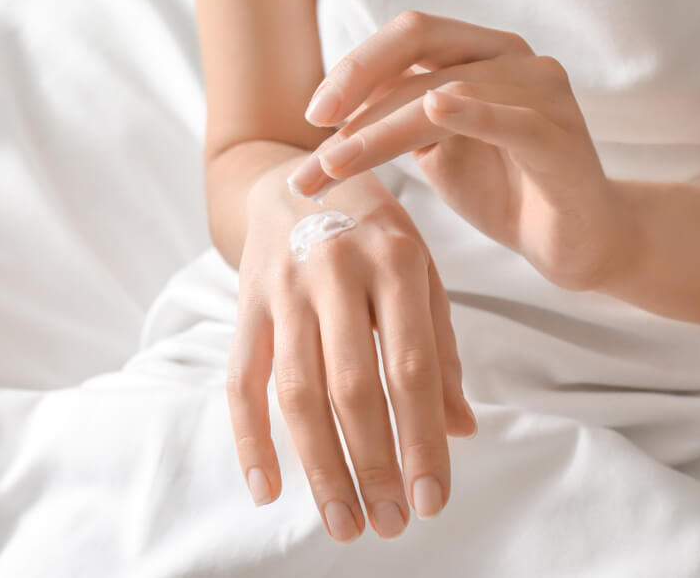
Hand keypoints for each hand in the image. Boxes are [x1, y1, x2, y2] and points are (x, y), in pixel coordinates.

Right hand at [228, 155, 475, 543]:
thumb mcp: (421, 272)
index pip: (412, 368)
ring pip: (297, 391)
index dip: (423, 440)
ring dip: (320, 466)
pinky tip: (267, 487)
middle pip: (352, 387)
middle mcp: (336, 270)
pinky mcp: (245, 302)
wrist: (295, 175)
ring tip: (344, 522)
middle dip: (373, 466)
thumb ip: (440, 346)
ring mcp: (284, 286)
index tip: (432, 500)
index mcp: (396, 260)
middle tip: (390, 524)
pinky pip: (240, 379)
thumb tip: (460, 429)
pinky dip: (249, 437)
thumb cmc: (372, 229)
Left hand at [288, 11, 635, 290]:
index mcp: (480, 52)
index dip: (354, 67)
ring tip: (335, 166)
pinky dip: (473, 113)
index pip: (407, 36)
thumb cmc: (504, 191)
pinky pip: (512, 120)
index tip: (314, 117)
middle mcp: (512, 57)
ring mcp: (541, 92)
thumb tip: (332, 112)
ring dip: (380, 131)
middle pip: (420, 43)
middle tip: (313, 136)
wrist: (575, 244)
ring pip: (445, 91)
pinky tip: (434, 112)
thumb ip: (398, 120)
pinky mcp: (560, 138)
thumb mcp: (437, 150)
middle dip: (355, 87)